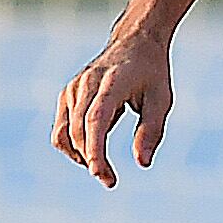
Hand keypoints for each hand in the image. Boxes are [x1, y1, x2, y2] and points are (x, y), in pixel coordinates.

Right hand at [52, 29, 174, 187]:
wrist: (135, 41)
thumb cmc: (151, 73)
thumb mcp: (161, 100)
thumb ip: (151, 132)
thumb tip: (142, 163)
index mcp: (111, 83)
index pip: (95, 120)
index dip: (95, 149)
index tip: (101, 174)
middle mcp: (85, 84)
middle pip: (79, 131)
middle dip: (92, 161)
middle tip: (110, 181)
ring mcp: (73, 89)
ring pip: (65, 133)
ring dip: (79, 156)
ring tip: (103, 168)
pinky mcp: (67, 94)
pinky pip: (61, 128)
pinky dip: (72, 145)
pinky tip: (91, 151)